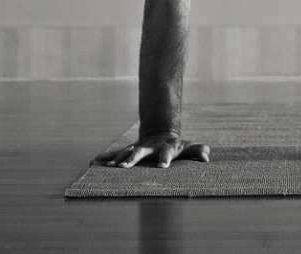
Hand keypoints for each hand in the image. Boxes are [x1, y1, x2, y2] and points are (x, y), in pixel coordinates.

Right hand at [91, 133, 210, 168]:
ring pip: (126, 151)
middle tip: (124, 167)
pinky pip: (115, 154)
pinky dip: (105, 157)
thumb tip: (206, 157)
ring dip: (117, 158)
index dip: (165, 159)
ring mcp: (138, 147)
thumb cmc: (178, 146)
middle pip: (141, 152)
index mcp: (165, 147)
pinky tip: (94, 162)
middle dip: (132, 158)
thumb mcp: (189, 147)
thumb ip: (199, 151)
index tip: (163, 167)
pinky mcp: (129, 150)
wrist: (161, 133)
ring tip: (109, 167)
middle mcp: (149, 147)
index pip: (166, 153)